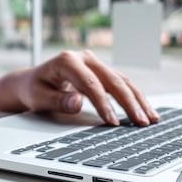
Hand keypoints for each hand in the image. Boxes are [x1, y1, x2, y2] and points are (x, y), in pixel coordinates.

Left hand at [13, 50, 159, 125]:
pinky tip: (145, 111)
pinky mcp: (101, 71)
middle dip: (128, 103)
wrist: (31, 82)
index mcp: (66, 61)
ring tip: (150, 119)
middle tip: (140, 123)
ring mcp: (94, 63)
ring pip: (121, 81)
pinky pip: (121, 84)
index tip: (112, 122)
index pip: (90, 84)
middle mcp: (84, 58)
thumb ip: (57, 100)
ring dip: (137, 100)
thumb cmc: (33, 89)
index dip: (103, 104)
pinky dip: (134, 97)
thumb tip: (77, 103)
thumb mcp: (38, 97)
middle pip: (112, 80)